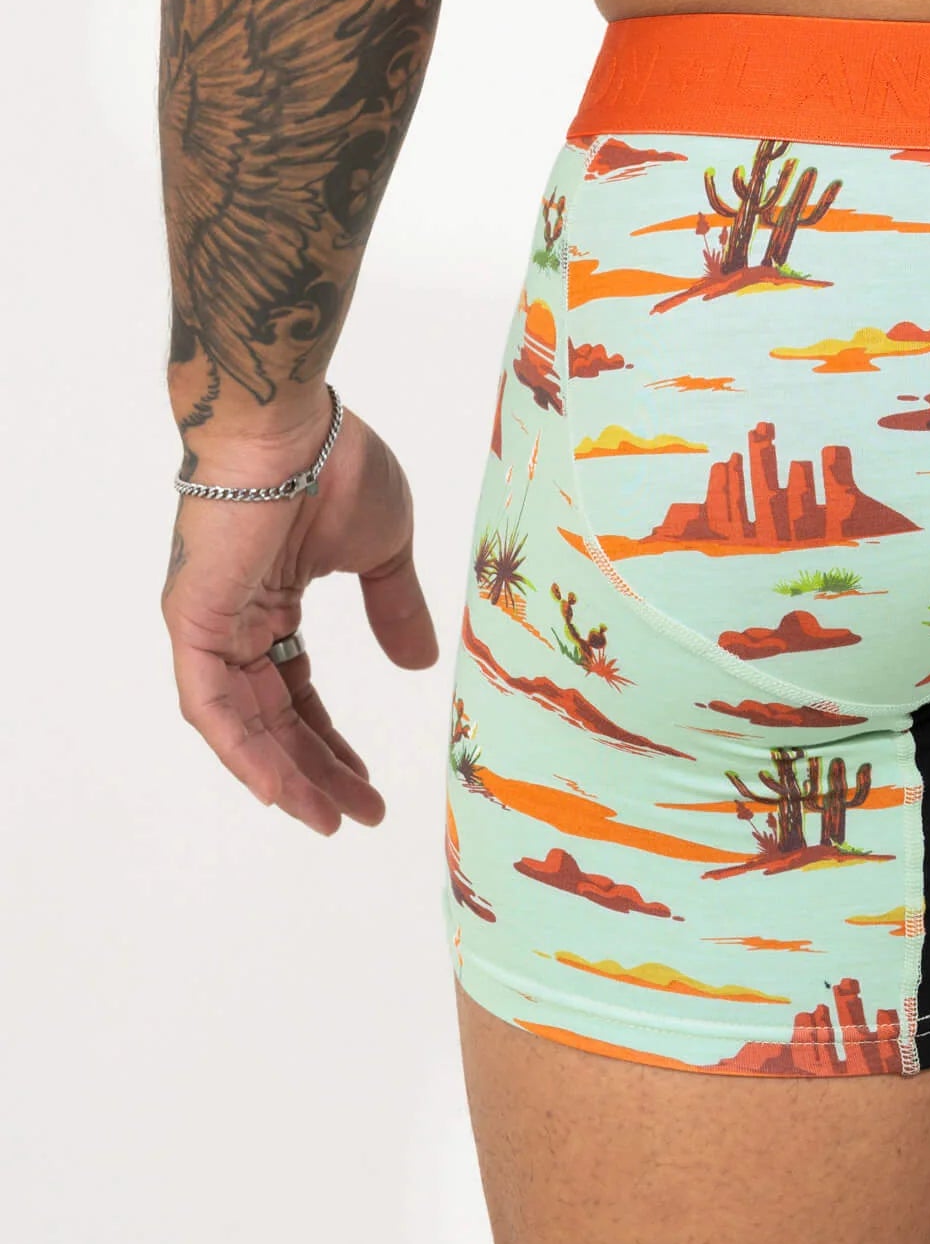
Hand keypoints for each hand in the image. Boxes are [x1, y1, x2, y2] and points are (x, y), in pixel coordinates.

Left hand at [162, 398, 438, 834]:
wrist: (293, 425)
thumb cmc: (337, 465)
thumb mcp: (383, 552)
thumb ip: (395, 609)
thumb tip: (420, 664)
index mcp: (274, 600)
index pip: (296, 691)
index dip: (331, 739)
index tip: (370, 780)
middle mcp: (236, 619)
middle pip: (273, 718)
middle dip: (316, 769)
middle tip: (359, 814)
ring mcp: (211, 622)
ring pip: (241, 723)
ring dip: (284, 775)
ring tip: (330, 818)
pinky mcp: (195, 621)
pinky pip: (210, 706)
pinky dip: (242, 751)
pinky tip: (280, 789)